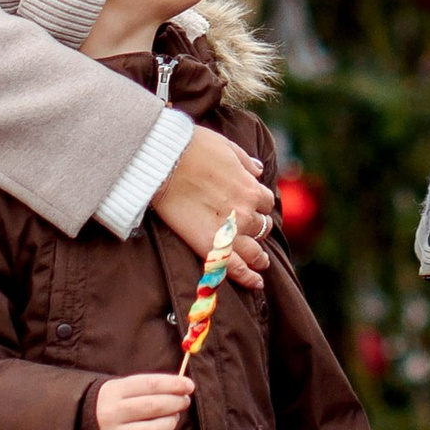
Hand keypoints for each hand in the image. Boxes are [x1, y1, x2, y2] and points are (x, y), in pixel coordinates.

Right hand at [90, 372, 192, 429]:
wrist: (74, 429)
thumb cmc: (106, 404)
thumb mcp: (117, 388)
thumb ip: (145, 388)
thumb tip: (181, 387)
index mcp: (111, 391)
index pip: (150, 384)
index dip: (173, 384)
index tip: (189, 385)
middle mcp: (110, 414)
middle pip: (154, 407)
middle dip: (176, 402)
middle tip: (184, 401)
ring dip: (170, 423)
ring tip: (173, 418)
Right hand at [154, 126, 271, 282]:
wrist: (164, 163)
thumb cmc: (191, 148)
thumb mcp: (226, 146)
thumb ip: (245, 160)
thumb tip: (258, 169)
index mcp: (251, 187)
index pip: (265, 201)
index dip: (258, 204)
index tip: (251, 207)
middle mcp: (246, 211)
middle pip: (261, 226)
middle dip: (258, 228)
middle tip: (251, 232)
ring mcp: (230, 231)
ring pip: (254, 249)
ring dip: (259, 255)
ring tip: (260, 262)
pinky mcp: (211, 246)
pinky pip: (235, 268)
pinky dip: (248, 278)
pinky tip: (256, 283)